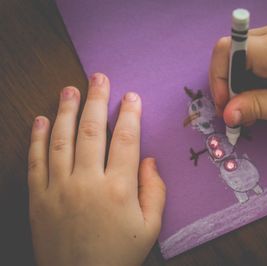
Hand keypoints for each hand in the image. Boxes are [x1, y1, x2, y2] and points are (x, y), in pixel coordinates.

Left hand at [28, 73, 165, 265]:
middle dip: (96, 100)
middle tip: (98, 77)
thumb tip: (148, 159)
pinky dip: (37, 138)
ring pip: (61, 140)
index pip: (125, 140)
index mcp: (118, 189)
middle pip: (91, 131)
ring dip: (66, 110)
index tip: (130, 96)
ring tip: (70, 89)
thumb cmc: (119, 255)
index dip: (129, 114)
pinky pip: (35, 162)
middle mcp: (87, 182)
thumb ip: (154, 190)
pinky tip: (41, 119)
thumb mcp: (150, 227)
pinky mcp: (38, 198)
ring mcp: (58, 189)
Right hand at [209, 23, 266, 127]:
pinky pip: (254, 52)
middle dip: (227, 83)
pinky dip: (250, 73)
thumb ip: (258, 107)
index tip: (226, 104)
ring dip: (239, 80)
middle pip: (230, 51)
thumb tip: (227, 114)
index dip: (217, 77)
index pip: (226, 50)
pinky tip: (264, 90)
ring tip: (253, 105)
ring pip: (240, 53)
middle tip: (238, 111)